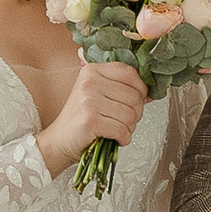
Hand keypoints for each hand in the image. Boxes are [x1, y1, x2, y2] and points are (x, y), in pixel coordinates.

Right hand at [39, 56, 146, 177]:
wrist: (59, 141)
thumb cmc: (81, 119)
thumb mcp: (98, 94)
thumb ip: (121, 88)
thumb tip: (151, 93)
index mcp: (92, 71)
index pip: (131, 73)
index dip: (141, 89)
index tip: (138, 101)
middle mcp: (89, 82)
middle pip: (134, 96)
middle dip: (136, 114)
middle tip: (123, 121)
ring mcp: (88, 101)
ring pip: (130, 114)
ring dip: (129, 128)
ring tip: (117, 130)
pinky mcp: (90, 121)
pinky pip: (122, 130)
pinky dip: (123, 138)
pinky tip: (115, 138)